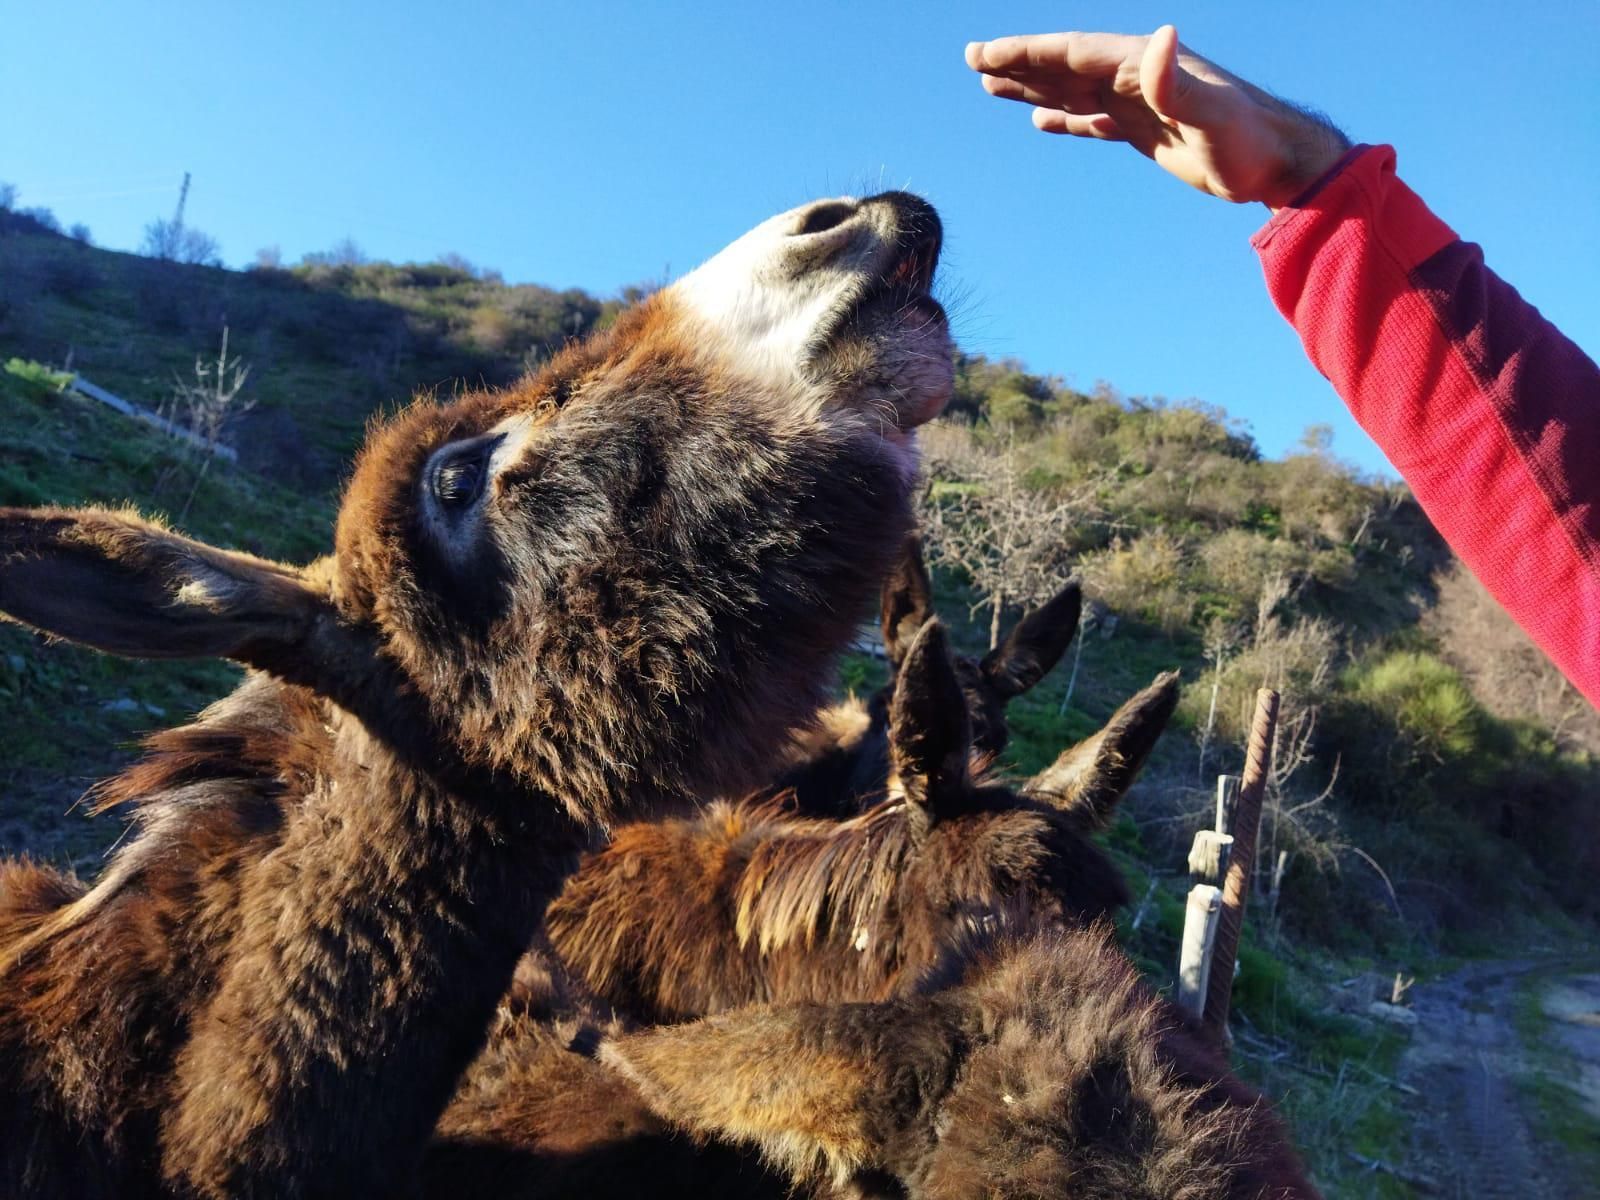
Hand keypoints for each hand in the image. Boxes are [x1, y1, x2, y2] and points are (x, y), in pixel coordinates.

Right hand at [965, 26, 1348, 208]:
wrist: (1279, 162)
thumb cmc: (1249, 139)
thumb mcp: (1211, 114)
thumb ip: (1177, 82)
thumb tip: (1158, 40)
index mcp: (1144, 65)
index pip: (1073, 53)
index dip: (1028, 52)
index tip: (986, 54)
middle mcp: (1139, 77)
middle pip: (1066, 65)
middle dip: (1019, 61)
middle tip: (972, 57)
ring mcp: (1141, 104)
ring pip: (1074, 90)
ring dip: (1033, 85)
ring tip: (990, 83)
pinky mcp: (1148, 131)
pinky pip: (1095, 120)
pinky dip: (1066, 118)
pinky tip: (1042, 120)